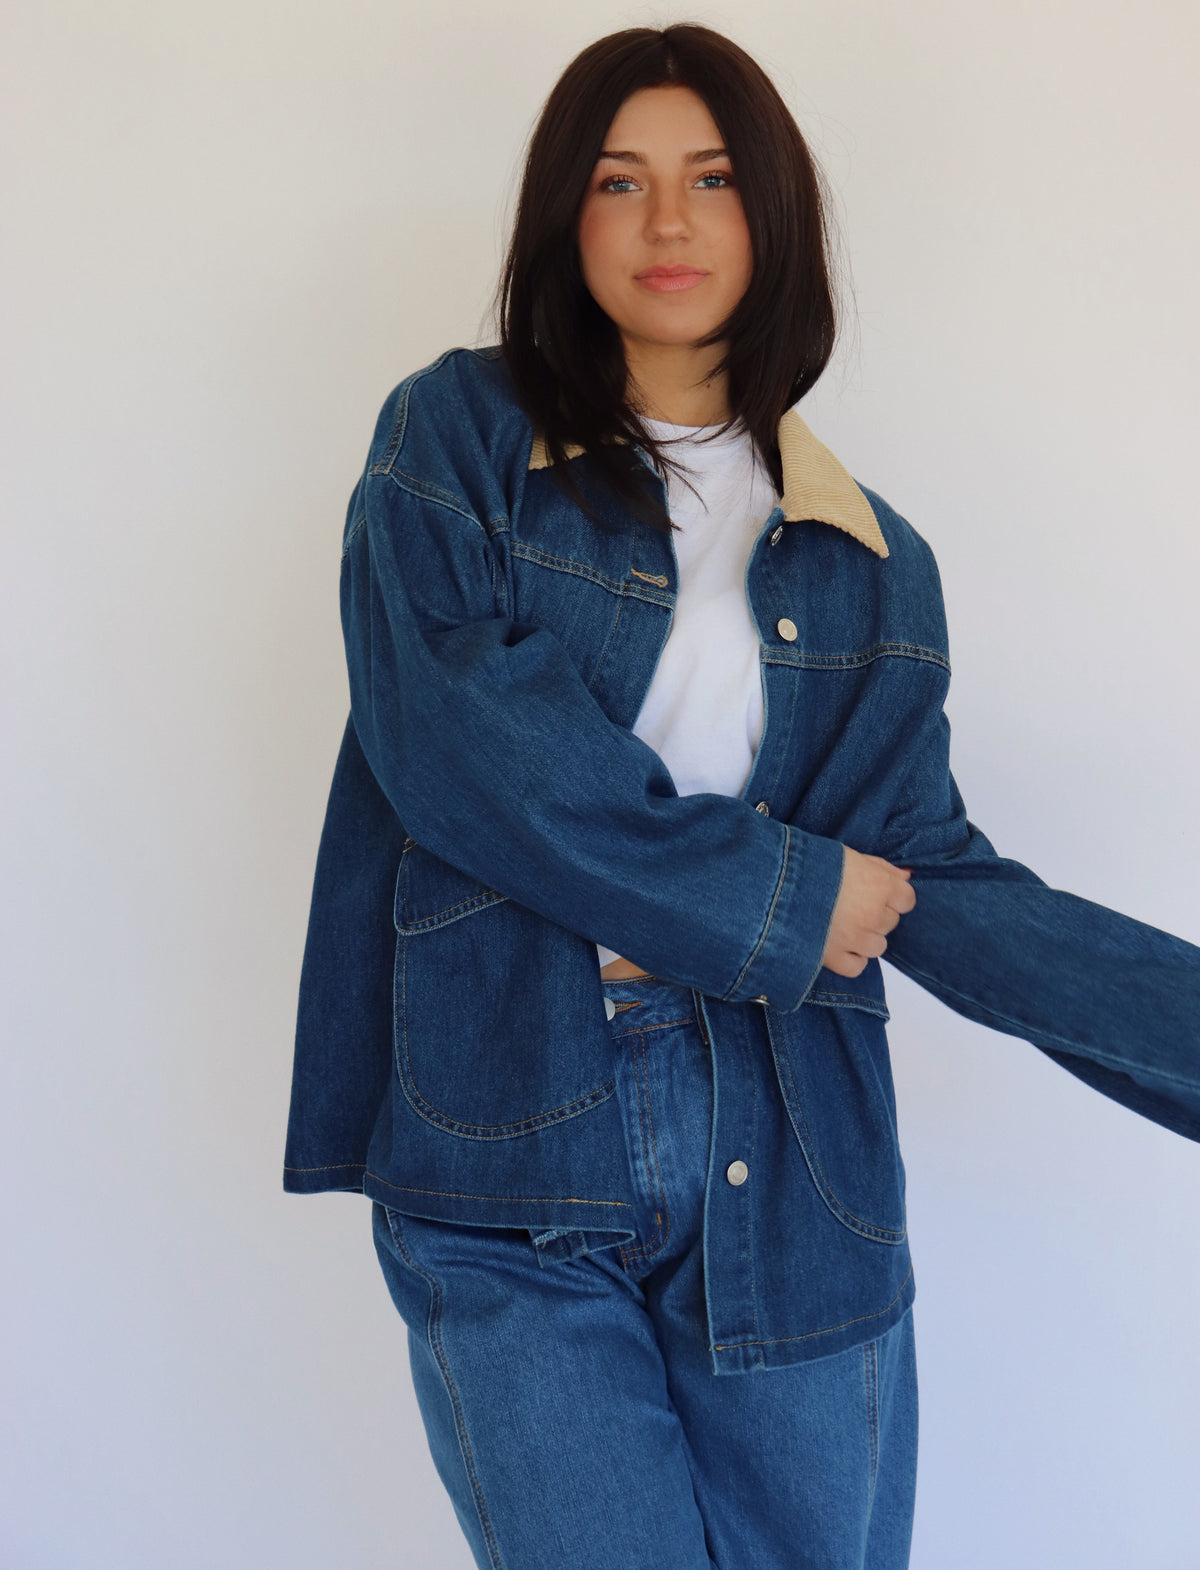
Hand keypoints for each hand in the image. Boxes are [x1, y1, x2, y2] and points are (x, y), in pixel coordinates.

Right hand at [821, 845, 915, 977]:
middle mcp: (874, 915)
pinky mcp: (835, 958)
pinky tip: (839, 945)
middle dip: (876, 914)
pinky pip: (857, 966)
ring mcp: (856, 939)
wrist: (774, 885)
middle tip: (851, 903)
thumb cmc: (810, 864)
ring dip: (865, 937)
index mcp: (880, 886)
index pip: (907, 899)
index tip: (876, 891)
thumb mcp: (848, 854)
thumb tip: (906, 876)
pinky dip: (851, 958)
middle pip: (890, 921)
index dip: (892, 895)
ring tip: (842, 924)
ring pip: (878, 946)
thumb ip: (881, 867)